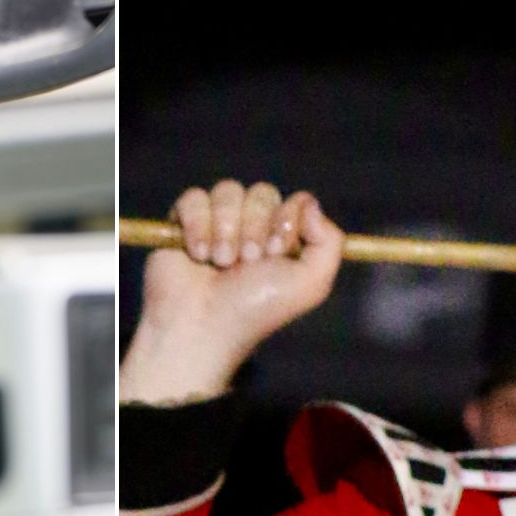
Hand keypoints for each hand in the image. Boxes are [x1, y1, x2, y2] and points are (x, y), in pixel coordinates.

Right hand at [118, 184, 341, 407]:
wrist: (203, 324)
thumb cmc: (256, 308)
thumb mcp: (310, 283)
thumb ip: (330, 242)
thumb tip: (310, 204)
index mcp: (285, 239)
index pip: (296, 202)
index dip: (286, 221)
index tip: (275, 252)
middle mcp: (254, 227)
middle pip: (262, 193)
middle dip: (254, 226)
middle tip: (245, 261)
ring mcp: (218, 223)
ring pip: (228, 191)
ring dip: (226, 229)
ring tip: (220, 262)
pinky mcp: (185, 222)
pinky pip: (194, 198)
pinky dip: (197, 225)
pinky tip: (198, 254)